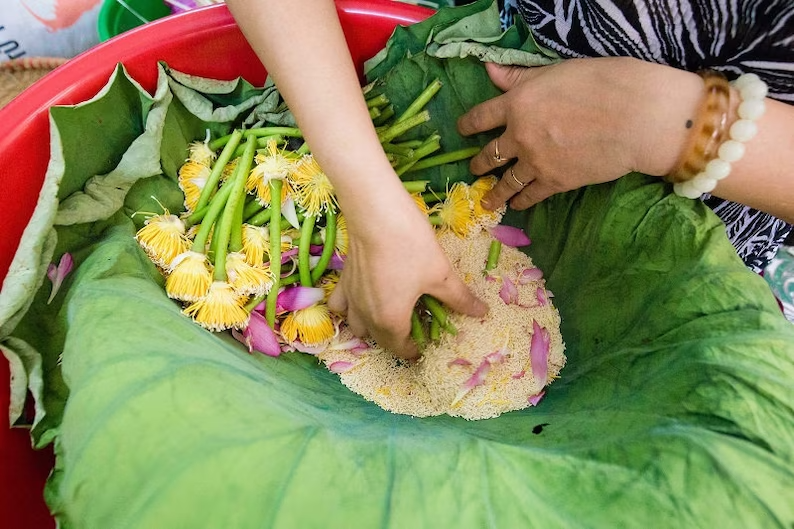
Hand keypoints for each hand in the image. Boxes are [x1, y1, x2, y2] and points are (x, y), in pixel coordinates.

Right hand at [327, 187, 487, 359]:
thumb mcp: (440, 274)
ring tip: (390, 315)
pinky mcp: (343, 281)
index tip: (428, 342)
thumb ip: (459, 298)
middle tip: (417, 327)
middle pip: (380, 340)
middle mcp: (366, 316)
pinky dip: (350, 309)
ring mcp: (351, 299)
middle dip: (397, 340)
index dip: (416, 350)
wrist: (376, 214)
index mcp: (390, 320)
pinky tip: (364, 298)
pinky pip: (341, 306)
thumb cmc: (411, 246)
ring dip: (372, 328)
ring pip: (357, 326)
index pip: (401, 349)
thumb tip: (482, 312)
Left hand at [457, 57, 703, 209]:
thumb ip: (520, 77)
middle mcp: (519, 136)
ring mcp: (535, 162)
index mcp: (517, 104)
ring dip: (494, 192)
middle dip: (478, 163)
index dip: (468, 124)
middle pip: (489, 154)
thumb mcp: (555, 72)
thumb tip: (490, 70)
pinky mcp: (555, 182)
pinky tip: (517, 205)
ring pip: (506, 182)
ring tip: (486, 201)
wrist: (634, 118)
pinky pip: (530, 196)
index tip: (461, 130)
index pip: (480, 116)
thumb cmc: (602, 83)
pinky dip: (521, 201)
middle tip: (473, 169)